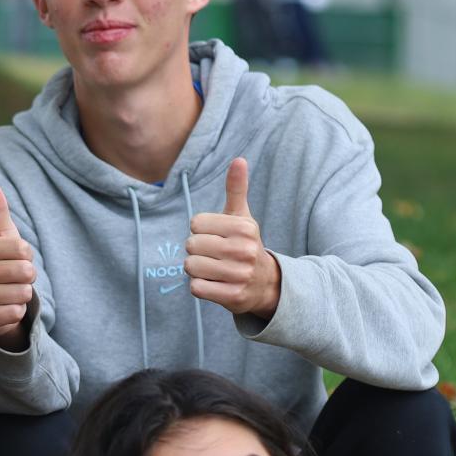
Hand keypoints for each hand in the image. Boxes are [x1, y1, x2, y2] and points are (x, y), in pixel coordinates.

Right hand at [0, 178, 38, 351]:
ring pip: (23, 293)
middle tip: (16, 279)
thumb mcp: (4, 238)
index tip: (17, 260)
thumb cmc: (3, 265)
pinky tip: (6, 309)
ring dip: (24, 295)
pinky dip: (17, 312)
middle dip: (29, 277)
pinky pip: (16, 312)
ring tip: (11, 293)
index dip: (28, 255)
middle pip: (25, 271)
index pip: (23, 248)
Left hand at [187, 158, 280, 317]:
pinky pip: (196, 288)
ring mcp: (239, 275)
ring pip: (191, 267)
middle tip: (215, 255)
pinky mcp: (233, 296)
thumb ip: (236, 189)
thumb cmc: (244, 245)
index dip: (200, 231)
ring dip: (197, 270)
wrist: (265, 284)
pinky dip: (200, 286)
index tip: (216, 237)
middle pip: (191, 246)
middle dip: (197, 251)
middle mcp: (244, 250)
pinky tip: (215, 284)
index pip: (195, 224)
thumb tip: (238, 159)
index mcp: (244, 227)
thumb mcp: (242, 217)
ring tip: (214, 269)